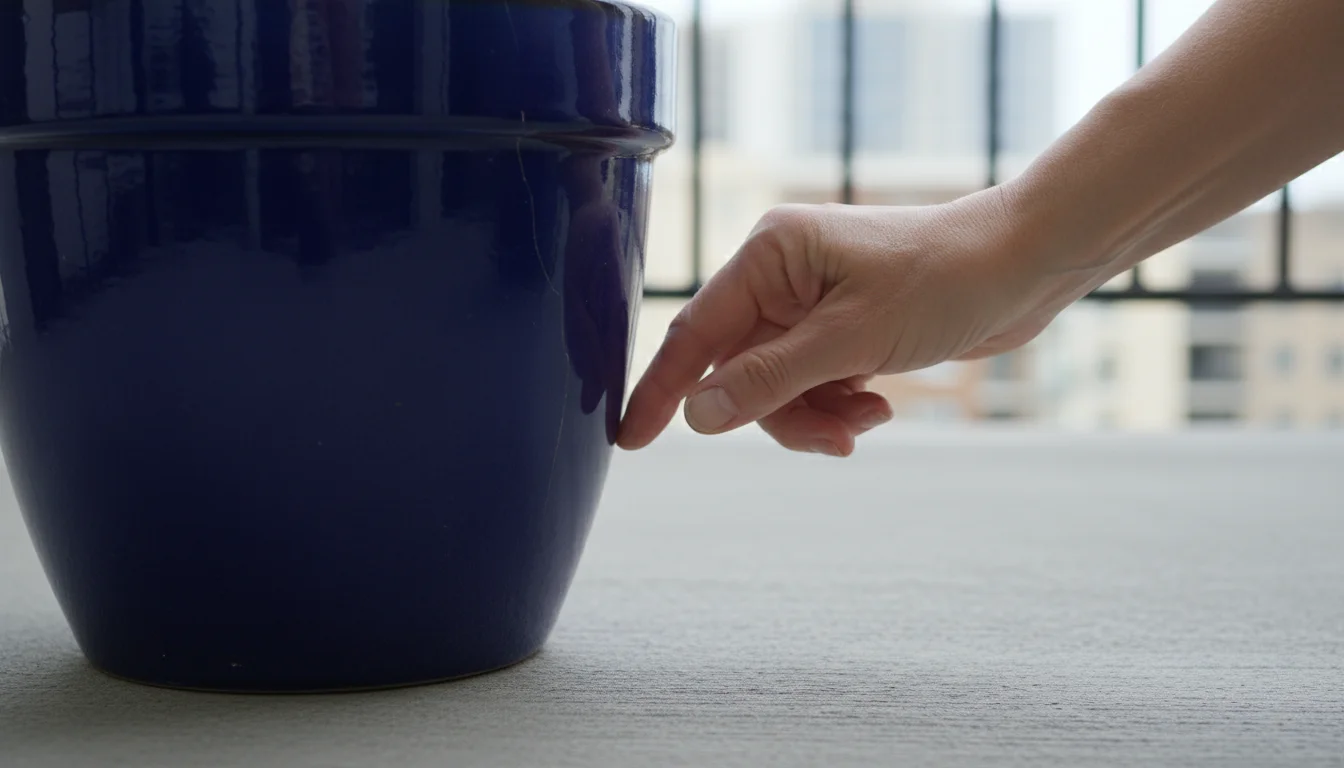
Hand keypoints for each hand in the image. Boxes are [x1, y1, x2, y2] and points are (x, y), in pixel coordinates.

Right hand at [617, 188, 1101, 455]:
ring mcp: (811, 302)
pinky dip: (838, 404)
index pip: (694, 334)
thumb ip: (770, 379)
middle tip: (834, 438)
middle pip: (739, 371)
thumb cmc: (943, 280)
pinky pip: (811, 382)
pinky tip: (878, 405)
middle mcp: (782, 276)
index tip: (630, 439)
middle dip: (781, 413)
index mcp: (770, 256)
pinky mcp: (841, 325)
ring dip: (816, 414)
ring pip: (776, 386)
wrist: (1025, 264)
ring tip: (868, 418)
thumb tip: (699, 416)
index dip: (660, 391)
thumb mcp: (852, 339)